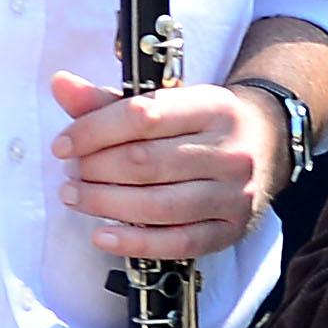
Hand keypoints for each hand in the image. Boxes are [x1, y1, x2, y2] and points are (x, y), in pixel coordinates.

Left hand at [47, 69, 283, 264]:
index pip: (142, 116)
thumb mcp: (167, 101)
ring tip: (76, 198)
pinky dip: (135, 243)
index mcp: (212, 106)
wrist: (268, 144)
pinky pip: (178, 243)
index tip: (63, 145)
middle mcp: (229, 150)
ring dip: (106, 204)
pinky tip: (102, 236)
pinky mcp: (232, 229)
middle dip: (96, 170)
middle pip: (146, 163)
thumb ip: (110, 99)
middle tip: (70, 174)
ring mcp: (233, 193)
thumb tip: (60, 84)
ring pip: (159, 205)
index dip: (93, 131)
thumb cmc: (203, 123)